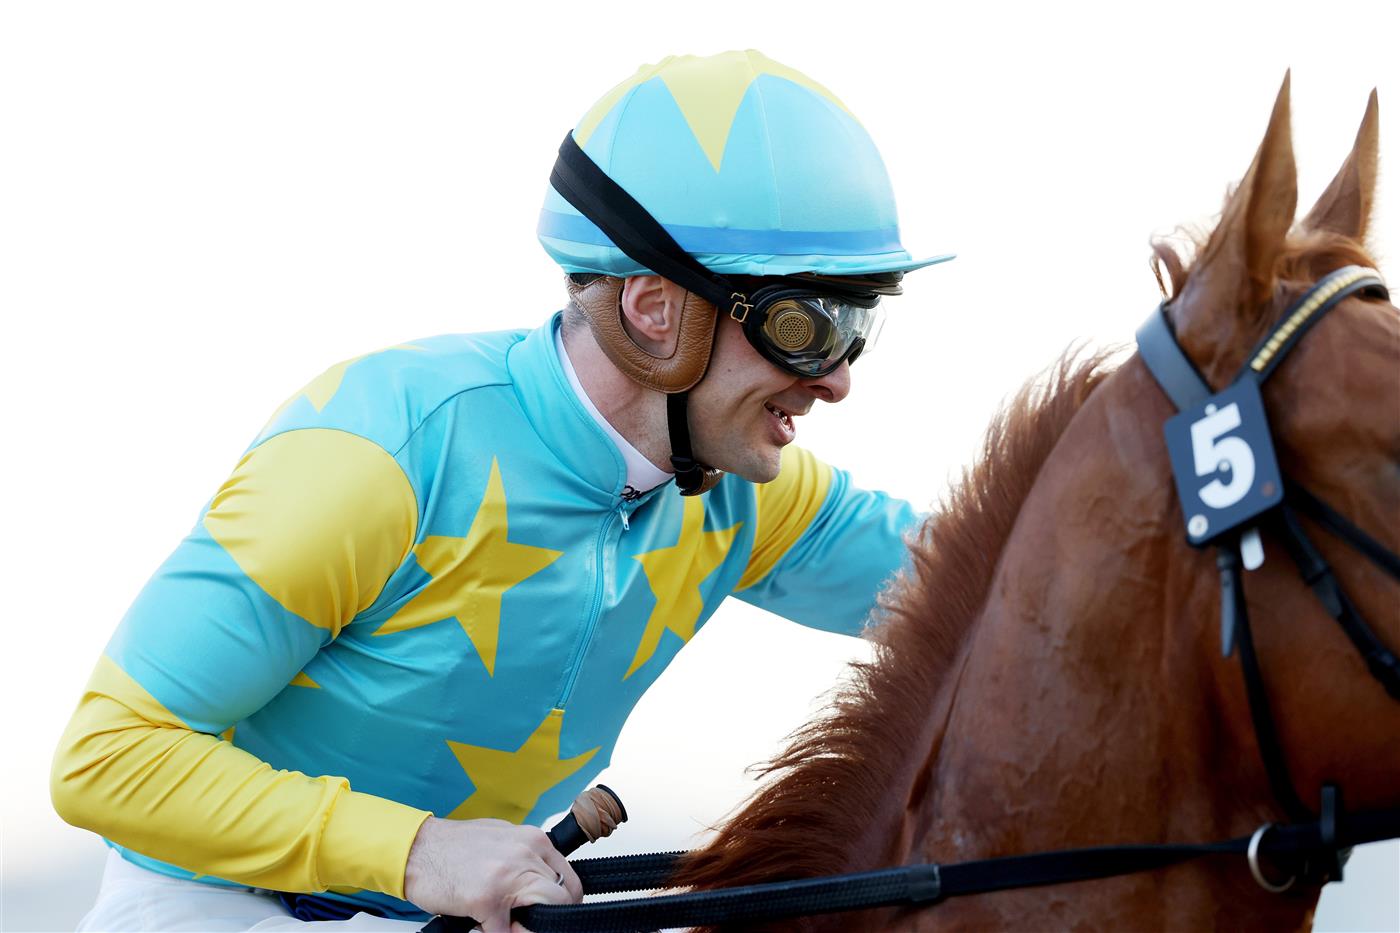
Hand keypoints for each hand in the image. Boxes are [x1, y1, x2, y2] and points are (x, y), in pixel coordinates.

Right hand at [404, 816, 581, 930]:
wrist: (416, 849)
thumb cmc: (453, 846)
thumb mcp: (501, 840)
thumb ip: (525, 858)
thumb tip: (542, 880)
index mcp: (533, 840)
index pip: (569, 878)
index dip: (563, 900)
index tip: (553, 910)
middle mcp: (526, 854)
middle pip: (564, 896)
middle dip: (552, 915)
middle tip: (532, 920)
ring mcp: (507, 877)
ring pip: (545, 912)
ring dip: (530, 925)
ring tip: (511, 924)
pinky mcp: (487, 899)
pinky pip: (506, 931)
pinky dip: (499, 932)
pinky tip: (485, 924)